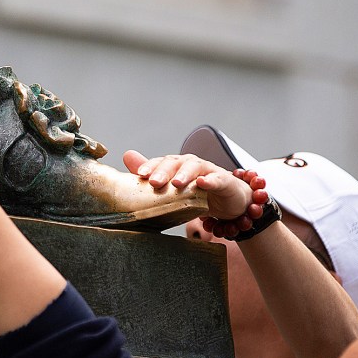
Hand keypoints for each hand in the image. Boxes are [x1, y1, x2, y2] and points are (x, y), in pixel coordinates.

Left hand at [123, 150, 271, 238]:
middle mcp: (191, 164)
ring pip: (195, 168)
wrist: (229, 200)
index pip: (160, 163)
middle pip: (176, 163)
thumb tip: (127, 156)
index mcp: (177, 166)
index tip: (140, 175)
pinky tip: (203, 183)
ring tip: (177, 183)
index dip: (150, 167)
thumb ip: (152, 172)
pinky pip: (217, 179)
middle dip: (164, 171)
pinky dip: (210, 180)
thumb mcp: (173, 187)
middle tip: (154, 182)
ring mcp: (209, 171)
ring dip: (185, 174)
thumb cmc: (199, 193)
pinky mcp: (225, 181)